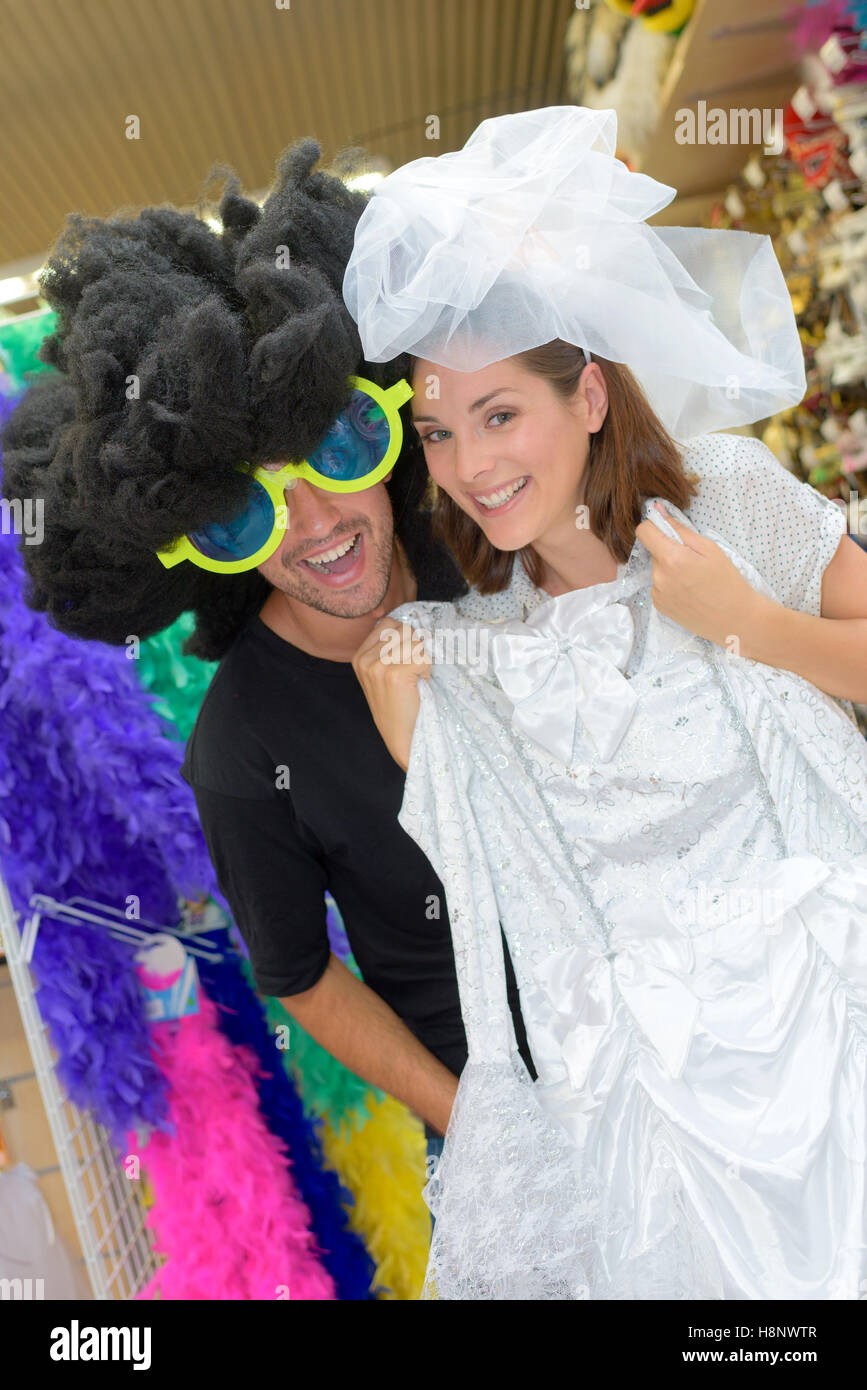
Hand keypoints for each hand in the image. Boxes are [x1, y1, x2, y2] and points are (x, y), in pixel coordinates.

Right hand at [351, 619, 430, 771]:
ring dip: (423, 660)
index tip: (405, 660)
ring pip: (416, 642)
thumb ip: (390, 647)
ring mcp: (377, 666)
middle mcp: (364, 659)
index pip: (389, 623)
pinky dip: (427, 670)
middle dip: (416, 649)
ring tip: (415, 680)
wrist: (402, 737)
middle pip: (405, 630)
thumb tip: (413, 621)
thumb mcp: (384, 672)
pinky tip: (418, 686)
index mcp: (359, 656)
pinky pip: (424, 657)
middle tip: (412, 674)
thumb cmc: (399, 704)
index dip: (405, 638)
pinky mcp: (394, 674)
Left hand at [634, 503, 763, 652]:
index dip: (654, 526)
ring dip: (670, 570)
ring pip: (657, 570)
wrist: (735, 619)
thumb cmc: (727, 581)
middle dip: (669, 551)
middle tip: (693, 562)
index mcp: (671, 558)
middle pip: (654, 552)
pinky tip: (689, 592)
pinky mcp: (659, 607)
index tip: (667, 530)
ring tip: (694, 580)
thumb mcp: (710, 548)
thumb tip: (658, 511)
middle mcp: (659, 576)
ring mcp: (657, 594)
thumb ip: (680, 529)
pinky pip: (659, 587)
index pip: (643, 531)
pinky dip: (670, 585)